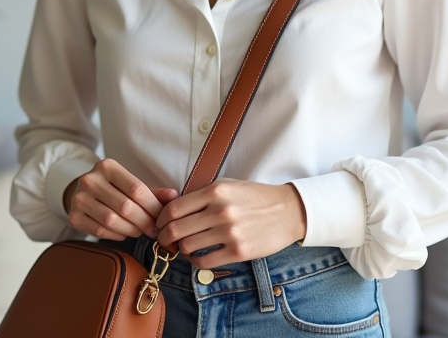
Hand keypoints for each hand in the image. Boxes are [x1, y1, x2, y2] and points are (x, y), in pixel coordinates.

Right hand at [64, 158, 178, 240]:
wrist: (84, 192)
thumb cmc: (114, 188)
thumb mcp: (130, 183)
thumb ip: (152, 191)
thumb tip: (174, 196)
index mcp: (107, 166)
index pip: (136, 189)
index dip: (153, 206)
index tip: (162, 218)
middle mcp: (90, 180)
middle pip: (125, 206)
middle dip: (144, 221)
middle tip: (154, 230)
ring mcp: (79, 199)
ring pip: (112, 221)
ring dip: (132, 230)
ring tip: (140, 231)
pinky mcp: (73, 217)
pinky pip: (100, 231)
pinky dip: (117, 235)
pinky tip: (124, 233)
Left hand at [153, 178, 307, 267]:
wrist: (288, 211)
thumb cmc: (255, 197)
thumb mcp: (228, 186)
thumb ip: (202, 195)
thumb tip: (172, 208)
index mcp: (216, 191)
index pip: (174, 208)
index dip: (160, 219)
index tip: (159, 224)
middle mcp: (221, 211)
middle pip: (175, 229)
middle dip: (163, 237)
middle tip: (163, 239)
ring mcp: (230, 232)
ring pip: (187, 246)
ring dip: (181, 249)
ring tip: (185, 246)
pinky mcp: (238, 251)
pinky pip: (204, 262)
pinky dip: (195, 261)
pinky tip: (198, 256)